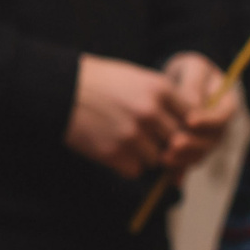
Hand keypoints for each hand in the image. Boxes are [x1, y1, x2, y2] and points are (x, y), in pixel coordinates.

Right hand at [63, 55, 189, 177]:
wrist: (57, 89)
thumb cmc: (95, 81)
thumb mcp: (134, 78)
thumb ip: (161, 100)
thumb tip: (184, 128)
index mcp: (159, 89)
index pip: (191, 118)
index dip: (181, 125)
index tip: (168, 126)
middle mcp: (151, 112)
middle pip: (177, 141)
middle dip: (163, 142)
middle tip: (143, 136)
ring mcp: (134, 134)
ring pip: (156, 159)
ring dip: (143, 155)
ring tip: (121, 138)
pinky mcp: (115, 153)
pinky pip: (135, 170)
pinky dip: (125, 164)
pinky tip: (110, 147)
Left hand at [160, 52, 238, 175]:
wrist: (176, 83)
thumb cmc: (187, 71)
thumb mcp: (192, 68)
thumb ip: (193, 84)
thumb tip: (192, 106)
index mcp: (227, 104)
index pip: (223, 116)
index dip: (208, 120)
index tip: (189, 120)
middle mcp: (220, 126)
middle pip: (212, 140)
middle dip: (194, 144)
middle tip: (174, 143)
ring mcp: (207, 140)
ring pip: (201, 155)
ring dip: (185, 159)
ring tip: (165, 158)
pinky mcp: (192, 150)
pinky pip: (189, 163)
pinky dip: (179, 171)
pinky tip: (169, 178)